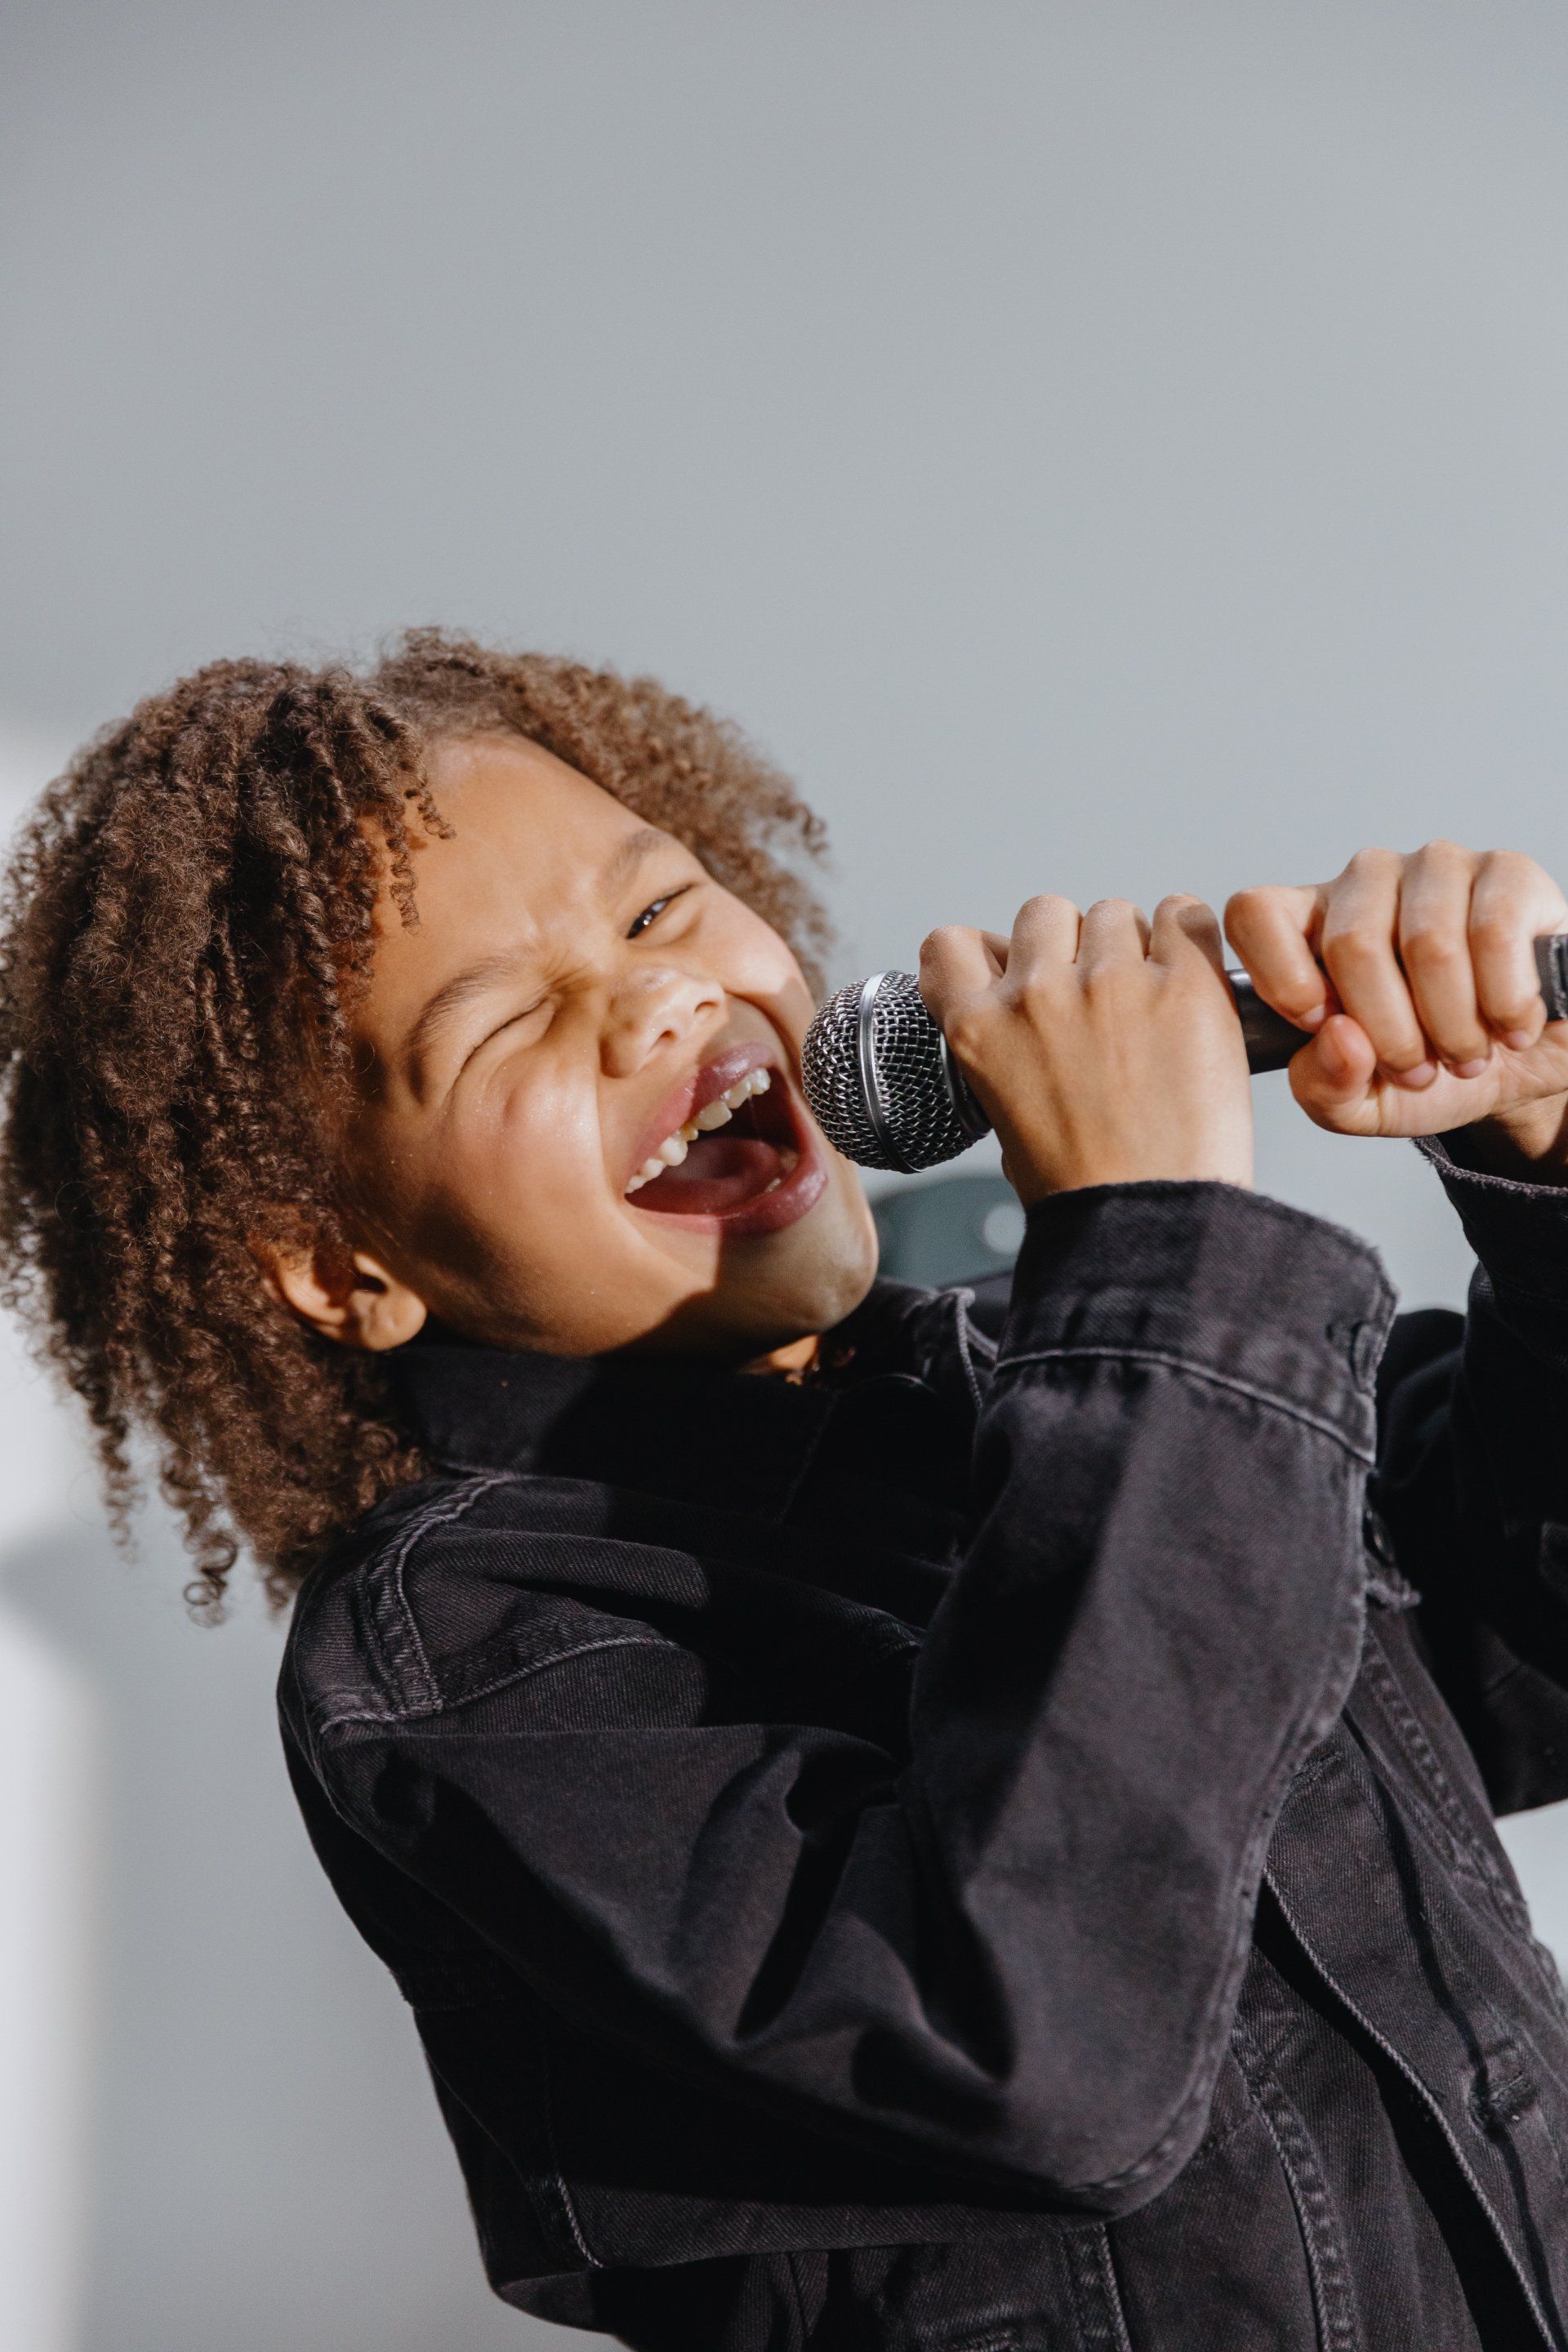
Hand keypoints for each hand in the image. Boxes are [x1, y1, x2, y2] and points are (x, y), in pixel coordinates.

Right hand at [920, 895, 1252, 1204]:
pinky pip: (1186, 913)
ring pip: (1114, 913)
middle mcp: (1036, 994)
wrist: (1150, 1220)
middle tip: (1100, 1000)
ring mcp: (1110, 982)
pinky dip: (1191, 938)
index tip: (1012, 970)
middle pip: (1045, 914)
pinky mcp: (1184, 983)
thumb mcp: (1003, 1120)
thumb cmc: (1083, 1190)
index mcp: (978, 1029)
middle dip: (1071, 948)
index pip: (955, 945)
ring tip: (1153, 1004)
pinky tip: (1191, 980)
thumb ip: (1005, 1051)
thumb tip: (1026, 1017)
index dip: (990, 953)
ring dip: (1133, 946)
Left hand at [1224, 844, 1567, 1167]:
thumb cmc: (1426, 1073)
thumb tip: (1339, 1036)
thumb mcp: (1359, 1104)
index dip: (1284, 980)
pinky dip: (1505, 1003)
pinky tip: (1509, 1026)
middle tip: (1418, 1070)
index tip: (1324, 1030)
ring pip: (1429, 943)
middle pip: (1352, 943)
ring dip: (1453, 1026)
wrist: (1516, 1070)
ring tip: (1465, 1055)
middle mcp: (1366, 881)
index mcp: (1308, 923)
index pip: (1254, 913)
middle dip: (1391, 1032)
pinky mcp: (1508, 872)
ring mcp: (1436, 867)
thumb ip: (1324, 1086)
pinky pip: (1495, 933)